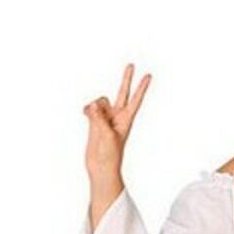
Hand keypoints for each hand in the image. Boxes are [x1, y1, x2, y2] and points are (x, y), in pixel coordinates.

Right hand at [83, 63, 150, 180]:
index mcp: (126, 120)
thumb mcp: (106, 135)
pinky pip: (90, 108)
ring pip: (100, 101)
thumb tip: (93, 106)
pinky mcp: (95, 122)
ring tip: (93, 119)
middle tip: (131, 65)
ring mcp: (106, 118)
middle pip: (122, 93)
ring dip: (95, 106)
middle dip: (126, 79)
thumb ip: (100, 117)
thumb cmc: (109, 155)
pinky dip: (87, 110)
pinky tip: (85, 114)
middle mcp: (117, 116)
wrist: (100, 168)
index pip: (135, 100)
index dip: (141, 88)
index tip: (148, 76)